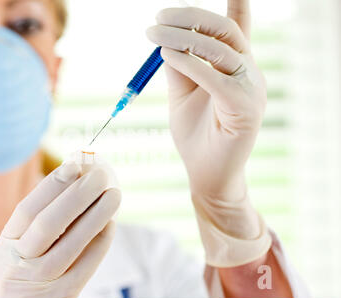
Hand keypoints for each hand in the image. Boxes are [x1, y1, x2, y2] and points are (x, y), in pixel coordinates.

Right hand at [0, 159, 120, 297]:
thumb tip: (73, 181)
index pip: (26, 211)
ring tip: (114, 194)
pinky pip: (86, 265)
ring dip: (96, 215)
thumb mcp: (15, 252)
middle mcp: (17, 265)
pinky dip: (99, 242)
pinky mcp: (62, 296)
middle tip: (99, 176)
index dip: (51, 186)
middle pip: (48, 224)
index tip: (73, 165)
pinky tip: (110, 223)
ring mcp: (40, 283)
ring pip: (71, 244)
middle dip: (77, 196)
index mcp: (4, 248)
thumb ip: (35, 225)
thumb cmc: (22, 277)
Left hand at [147, 1, 264, 205]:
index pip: (238, 27)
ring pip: (221, 49)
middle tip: (158, 18)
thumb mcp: (181, 93)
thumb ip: (179, 66)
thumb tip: (164, 39)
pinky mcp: (245, 108)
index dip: (236, 2)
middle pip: (226, 30)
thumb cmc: (195, 133)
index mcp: (236, 67)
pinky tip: (168, 55)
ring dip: (184, 37)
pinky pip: (217, 78)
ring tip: (154, 33)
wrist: (207, 173)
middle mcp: (249, 72)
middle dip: (190, 17)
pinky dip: (191, 63)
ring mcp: (252, 89)